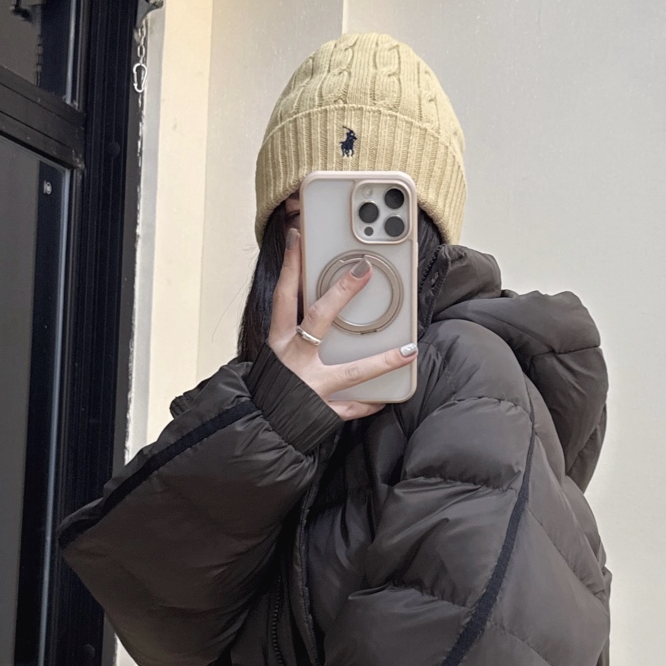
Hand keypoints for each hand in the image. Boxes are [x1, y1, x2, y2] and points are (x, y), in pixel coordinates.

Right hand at [269, 224, 416, 420]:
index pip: (284, 296)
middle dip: (340, 292)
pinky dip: (369, 402)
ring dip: (382, 361)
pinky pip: (350, 406)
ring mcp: (309, 386)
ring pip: (351, 372)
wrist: (258, 428)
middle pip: (318, 318)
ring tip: (408, 351)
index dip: (290, 266)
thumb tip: (317, 307)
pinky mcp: (321, 410)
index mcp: (279, 342)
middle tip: (362, 270)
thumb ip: (294, 333)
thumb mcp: (276, 354)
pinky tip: (387, 396)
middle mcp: (293, 359)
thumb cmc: (269, 389)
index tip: (299, 237)